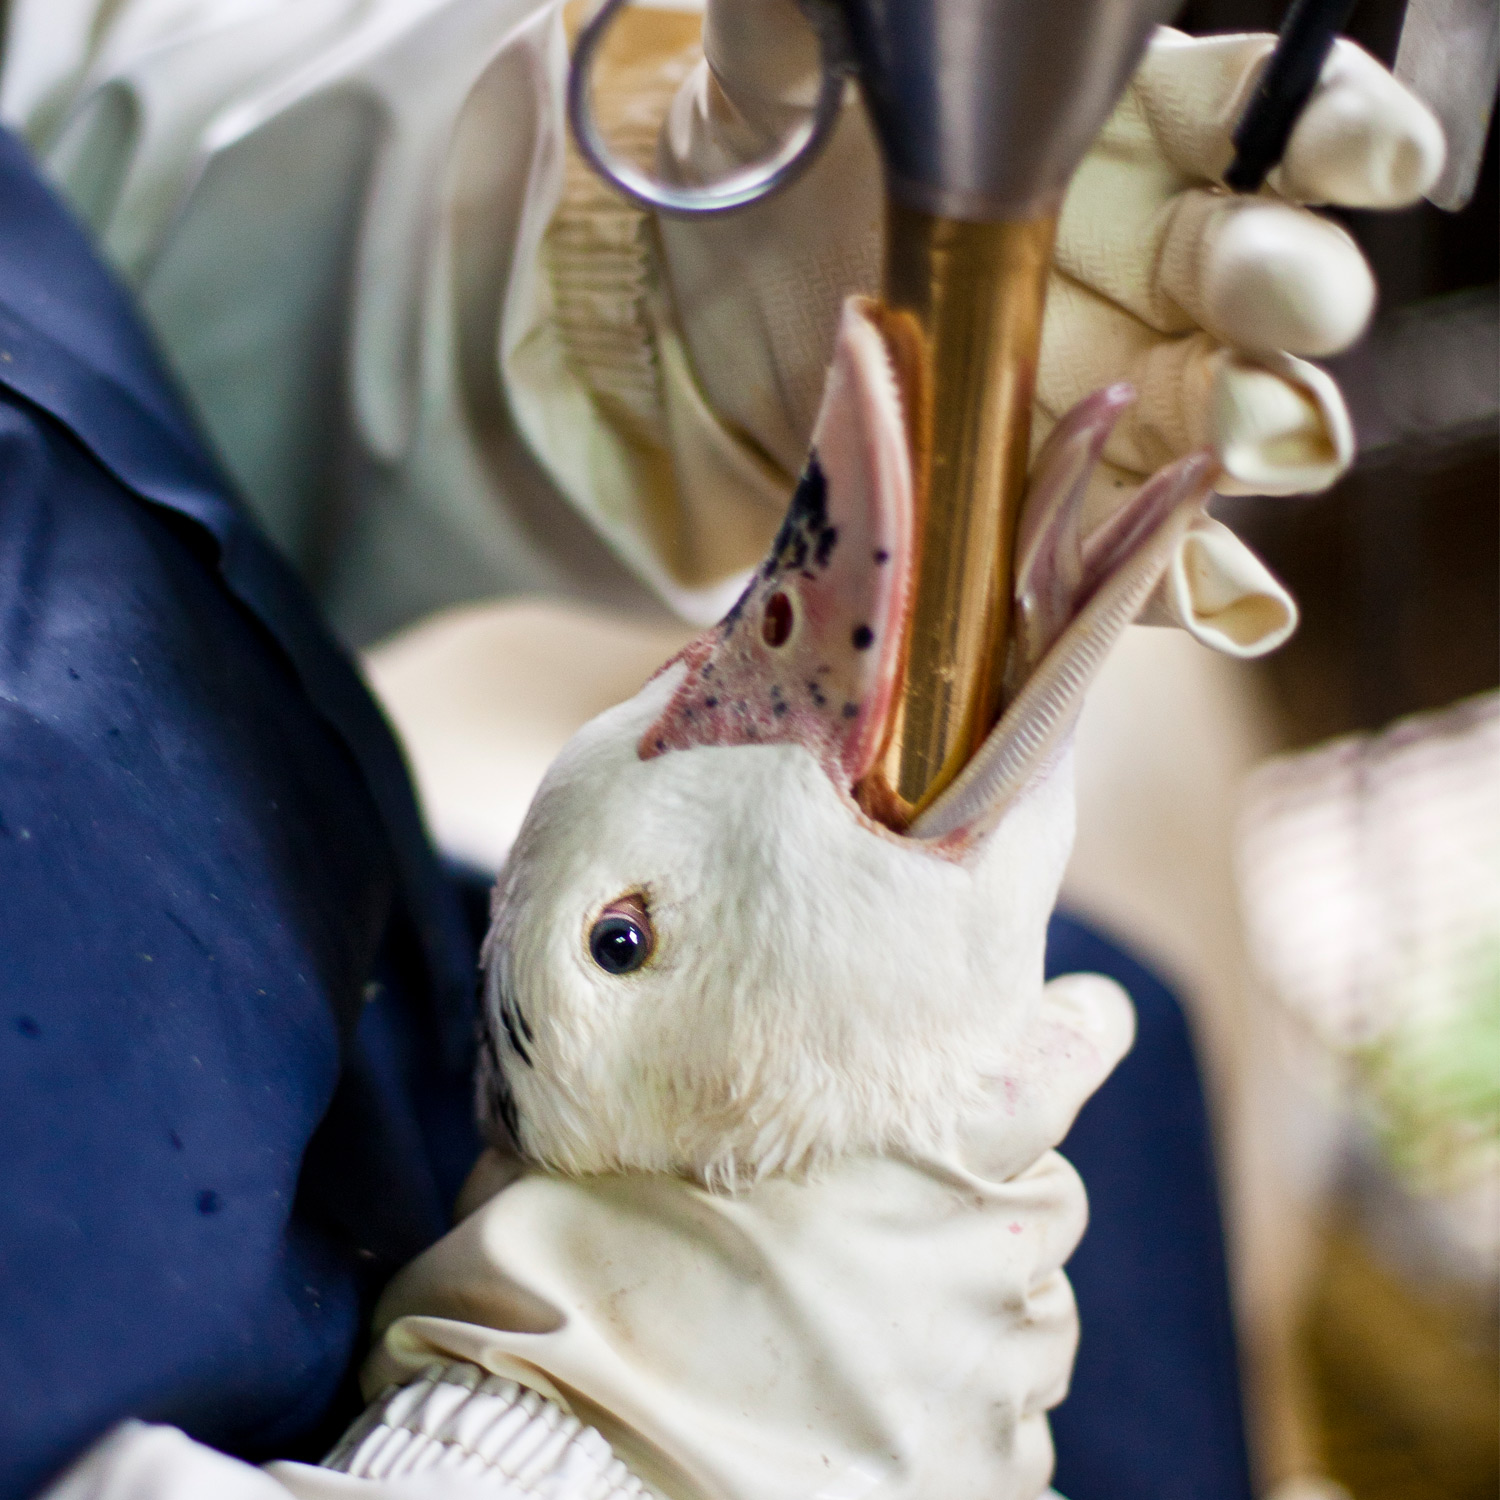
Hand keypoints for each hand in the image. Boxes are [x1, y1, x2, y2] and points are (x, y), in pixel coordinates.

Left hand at [648, 7, 1443, 653]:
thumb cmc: (736, 213)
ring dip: (1259, 439)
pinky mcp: (1037, 515)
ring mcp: (1082, 402)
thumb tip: (785, 4)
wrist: (669, 363)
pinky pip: (1132, 557)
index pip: (1226, 122)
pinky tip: (1229, 605)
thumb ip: (790, 56)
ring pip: (1213, 423)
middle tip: (1294, 307)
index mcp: (1074, 146)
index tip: (1369, 158)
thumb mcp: (755, 117)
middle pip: (1240, 280)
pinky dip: (1184, 585)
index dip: (1321, 133)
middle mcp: (1108, 273)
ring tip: (1257, 450)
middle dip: (1284, 291)